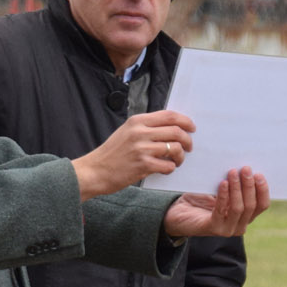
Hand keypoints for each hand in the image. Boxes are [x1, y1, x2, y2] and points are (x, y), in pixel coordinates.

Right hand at [70, 109, 194, 199]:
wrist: (94, 171)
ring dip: (180, 156)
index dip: (185, 121)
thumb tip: (170, 128)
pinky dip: (170, 168)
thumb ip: (146, 128)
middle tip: (188, 147)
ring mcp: (142, 149)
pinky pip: (168, 165)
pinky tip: (165, 169)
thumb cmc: (112, 153)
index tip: (192, 128)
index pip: (169, 115)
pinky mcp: (143, 165)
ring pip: (175, 148)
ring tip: (176, 161)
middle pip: (176, 131)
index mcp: (137, 121)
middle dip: (187, 140)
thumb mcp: (126, 132)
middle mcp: (140, 132)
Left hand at [162, 168, 269, 236]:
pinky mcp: (213, 228)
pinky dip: (223, 195)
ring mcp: (228, 229)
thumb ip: (234, 184)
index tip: (259, 173)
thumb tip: (245, 166)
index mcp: (246, 216)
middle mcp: (240, 226)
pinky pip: (221, 210)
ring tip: (232, 172)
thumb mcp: (221, 191)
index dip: (263, 189)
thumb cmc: (201, 200)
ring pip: (239, 208)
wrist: (177, 214)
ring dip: (237, 188)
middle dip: (249, 185)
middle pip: (251, 205)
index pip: (262, 205)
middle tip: (245, 168)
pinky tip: (223, 183)